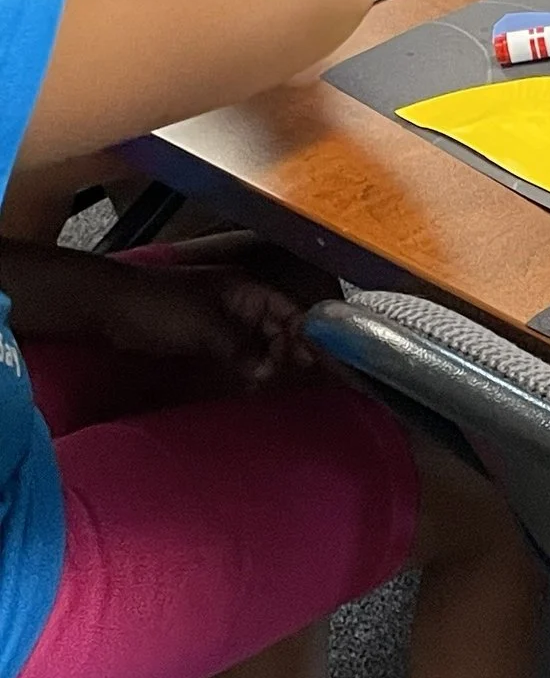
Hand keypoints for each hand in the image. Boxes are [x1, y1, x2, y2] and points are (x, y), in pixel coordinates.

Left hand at [82, 256, 310, 387]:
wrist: (108, 308)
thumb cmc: (158, 307)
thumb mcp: (205, 328)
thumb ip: (241, 349)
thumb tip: (268, 374)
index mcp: (247, 290)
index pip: (291, 311)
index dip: (305, 336)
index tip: (312, 365)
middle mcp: (242, 304)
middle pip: (280, 330)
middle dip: (288, 354)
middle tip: (290, 382)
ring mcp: (225, 322)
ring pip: (261, 344)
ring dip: (269, 364)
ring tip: (274, 387)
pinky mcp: (208, 338)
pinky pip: (240, 354)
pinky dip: (249, 368)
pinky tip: (253, 384)